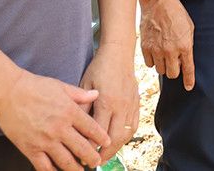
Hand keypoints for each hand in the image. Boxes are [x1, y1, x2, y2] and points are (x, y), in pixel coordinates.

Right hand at [0, 69, 106, 170]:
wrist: (8, 92)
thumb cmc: (34, 86)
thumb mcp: (60, 86)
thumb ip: (79, 94)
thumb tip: (96, 94)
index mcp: (69, 112)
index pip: (91, 129)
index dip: (101, 138)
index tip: (106, 143)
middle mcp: (60, 128)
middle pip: (82, 148)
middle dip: (92, 158)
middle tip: (96, 162)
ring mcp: (45, 140)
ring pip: (65, 161)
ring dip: (75, 169)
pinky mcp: (30, 148)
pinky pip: (44, 166)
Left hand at [80, 42, 139, 159]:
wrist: (119, 53)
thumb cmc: (99, 67)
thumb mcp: (85, 84)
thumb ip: (83, 105)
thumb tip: (76, 126)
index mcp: (107, 101)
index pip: (98, 132)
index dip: (89, 146)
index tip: (81, 154)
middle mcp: (121, 106)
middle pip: (115, 138)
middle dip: (104, 153)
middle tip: (94, 161)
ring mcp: (131, 105)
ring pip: (126, 134)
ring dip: (116, 147)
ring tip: (105, 154)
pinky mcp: (137, 103)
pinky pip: (134, 125)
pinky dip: (126, 136)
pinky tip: (118, 140)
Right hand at [140, 0, 195, 89]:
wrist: (158, 3)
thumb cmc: (175, 13)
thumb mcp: (189, 28)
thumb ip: (187, 45)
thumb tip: (184, 59)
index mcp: (184, 46)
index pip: (188, 69)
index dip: (189, 80)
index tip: (188, 87)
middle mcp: (170, 51)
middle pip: (172, 74)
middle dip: (174, 70)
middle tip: (174, 61)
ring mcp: (157, 50)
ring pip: (160, 70)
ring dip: (163, 65)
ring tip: (164, 53)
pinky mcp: (145, 48)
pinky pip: (149, 64)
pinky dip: (153, 60)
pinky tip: (155, 51)